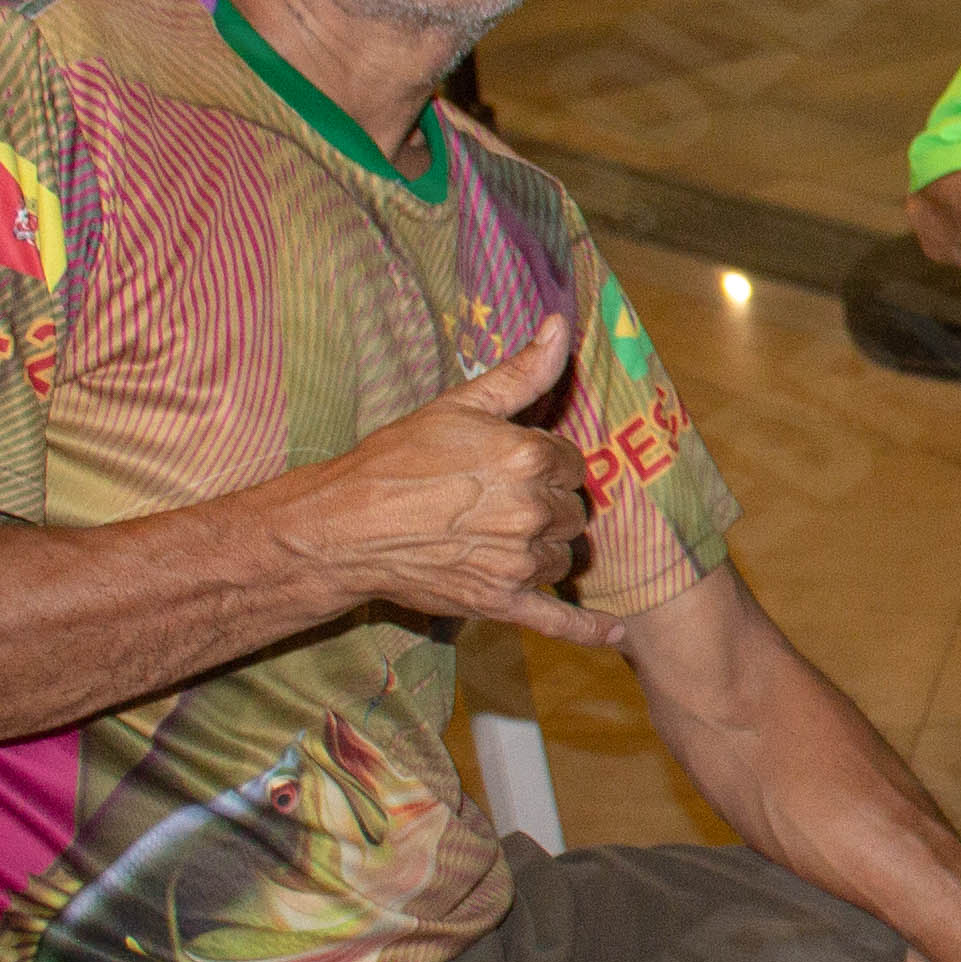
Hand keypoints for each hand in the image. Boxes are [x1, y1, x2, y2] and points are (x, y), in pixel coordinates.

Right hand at [274, 317, 618, 643]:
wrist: (342, 527)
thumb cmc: (396, 459)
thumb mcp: (459, 405)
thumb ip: (521, 372)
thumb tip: (562, 326)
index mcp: (529, 459)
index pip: (571, 463)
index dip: (544, 463)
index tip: (511, 465)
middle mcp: (531, 512)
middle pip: (571, 511)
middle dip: (546, 505)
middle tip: (498, 501)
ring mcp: (517, 561)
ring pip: (564, 556)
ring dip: (545, 549)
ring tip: (499, 537)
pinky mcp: (499, 601)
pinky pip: (557, 619)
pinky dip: (589, 630)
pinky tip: (618, 635)